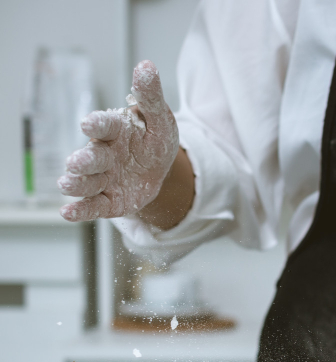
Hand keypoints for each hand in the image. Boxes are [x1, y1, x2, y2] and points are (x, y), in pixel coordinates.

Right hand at [59, 61, 178, 221]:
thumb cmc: (154, 139)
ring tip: (67, 184)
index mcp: (116, 130)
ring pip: (87, 181)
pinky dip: (80, 210)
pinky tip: (68, 213)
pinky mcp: (107, 199)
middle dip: (84, 160)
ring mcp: (103, 178)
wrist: (160, 169)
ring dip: (77, 184)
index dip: (98, 124)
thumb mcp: (160, 119)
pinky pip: (92, 206)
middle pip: (92, 157)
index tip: (89, 123)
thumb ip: (150, 96)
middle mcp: (104, 153)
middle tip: (78, 162)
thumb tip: (146, 67)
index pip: (105, 125)